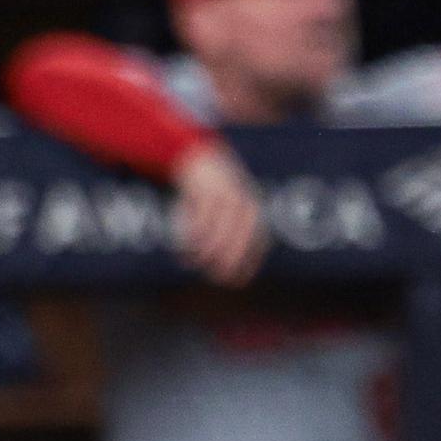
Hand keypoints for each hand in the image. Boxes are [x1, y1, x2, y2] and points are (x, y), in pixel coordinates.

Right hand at [172, 142, 266, 285]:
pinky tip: (184, 246)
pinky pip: (196, 214)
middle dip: (225, 258)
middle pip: (236, 234)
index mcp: (253, 208)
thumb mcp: (233, 209)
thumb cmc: (217, 193)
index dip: (248, 262)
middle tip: (213, 276)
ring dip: (204, 248)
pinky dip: (191, 233)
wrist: (201, 158)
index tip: (235, 281)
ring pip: (215, 226)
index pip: (256, 240)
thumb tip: (236, 268)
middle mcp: (240, 199)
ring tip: (193, 262)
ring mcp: (220, 191)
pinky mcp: (199, 185)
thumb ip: (236, 233)